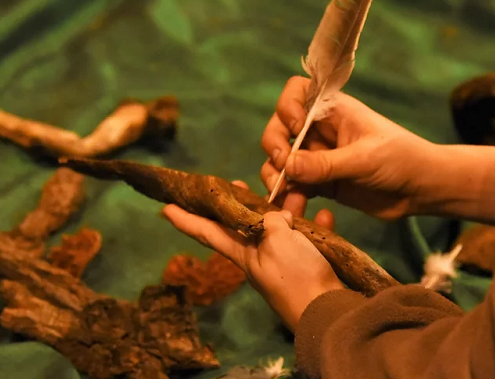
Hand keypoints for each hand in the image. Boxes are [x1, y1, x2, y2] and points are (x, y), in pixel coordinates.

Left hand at [162, 182, 344, 329]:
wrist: (329, 312)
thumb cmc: (296, 277)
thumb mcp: (276, 242)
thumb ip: (271, 222)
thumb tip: (278, 217)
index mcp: (243, 253)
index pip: (207, 232)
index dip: (186, 220)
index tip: (165, 208)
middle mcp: (260, 256)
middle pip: (244, 224)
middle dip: (240, 203)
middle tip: (238, 183)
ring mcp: (285, 262)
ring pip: (281, 227)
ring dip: (287, 208)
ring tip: (293, 189)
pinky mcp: (310, 266)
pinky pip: (310, 239)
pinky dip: (316, 226)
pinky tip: (325, 215)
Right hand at [261, 76, 455, 220]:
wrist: (421, 189)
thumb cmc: (401, 159)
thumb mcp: (364, 159)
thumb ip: (325, 164)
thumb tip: (286, 166)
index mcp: (333, 110)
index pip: (296, 92)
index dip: (287, 106)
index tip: (296, 128)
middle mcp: (321, 129)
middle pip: (279, 127)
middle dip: (273, 144)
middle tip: (281, 165)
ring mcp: (318, 156)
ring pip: (281, 159)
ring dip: (275, 174)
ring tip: (283, 192)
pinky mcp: (321, 182)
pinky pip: (293, 185)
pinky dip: (287, 195)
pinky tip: (293, 206)